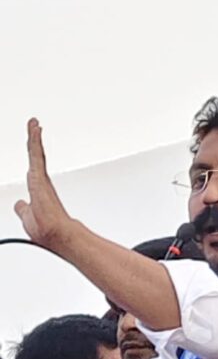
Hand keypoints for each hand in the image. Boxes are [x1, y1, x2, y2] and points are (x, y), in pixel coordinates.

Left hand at [14, 119, 74, 249]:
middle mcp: (41, 181)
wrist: (58, 235)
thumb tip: (19, 204)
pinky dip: (34, 141)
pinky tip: (34, 130)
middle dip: (33, 140)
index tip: (34, 143)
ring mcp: (42, 178)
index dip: (33, 154)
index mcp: (39, 189)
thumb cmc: (47, 230)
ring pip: (35, 153)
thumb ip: (23, 209)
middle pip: (35, 156)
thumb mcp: (28, 218)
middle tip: (34, 124)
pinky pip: (36, 155)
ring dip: (33, 137)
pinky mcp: (41, 177)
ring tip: (33, 123)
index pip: (34, 166)